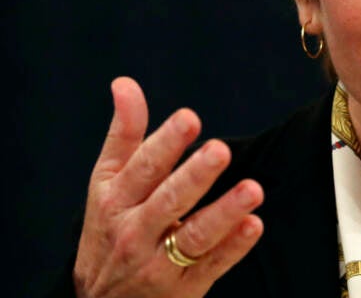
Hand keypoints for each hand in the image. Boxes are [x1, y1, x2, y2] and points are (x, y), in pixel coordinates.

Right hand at [73, 77, 263, 297]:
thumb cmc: (109, 229)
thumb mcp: (106, 182)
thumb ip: (124, 134)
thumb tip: (125, 84)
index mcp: (117, 199)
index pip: (143, 167)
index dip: (166, 142)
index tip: (190, 118)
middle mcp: (136, 231)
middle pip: (168, 200)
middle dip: (195, 175)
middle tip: (220, 150)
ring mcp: (159, 263)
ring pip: (194, 236)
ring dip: (224, 212)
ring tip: (252, 189)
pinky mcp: (184, 287)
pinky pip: (212, 266)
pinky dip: (233, 247)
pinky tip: (253, 225)